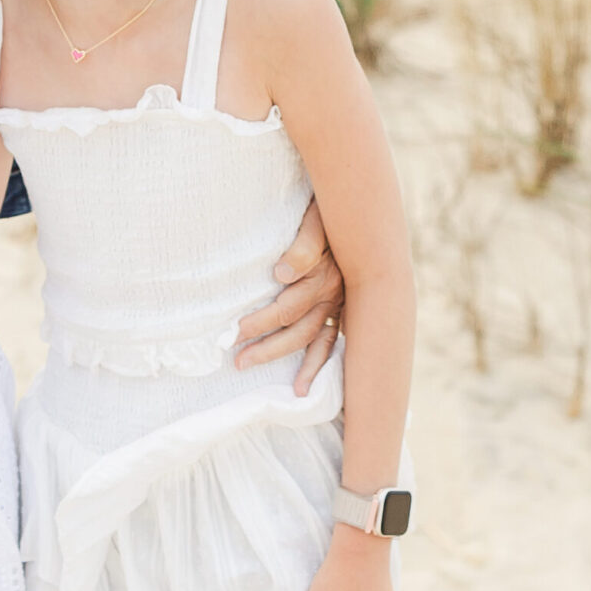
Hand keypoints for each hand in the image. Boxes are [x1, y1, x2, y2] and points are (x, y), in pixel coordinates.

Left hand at [233, 196, 344, 394]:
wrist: (356, 207)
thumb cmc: (329, 211)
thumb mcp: (317, 220)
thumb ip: (304, 245)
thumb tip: (282, 274)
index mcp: (324, 276)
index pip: (287, 308)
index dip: (260, 322)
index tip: (234, 332)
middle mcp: (333, 294)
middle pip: (297, 329)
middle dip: (267, 347)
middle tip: (237, 360)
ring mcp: (339, 302)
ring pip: (313, 338)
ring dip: (290, 359)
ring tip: (276, 381)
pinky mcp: (343, 306)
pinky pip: (332, 339)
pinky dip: (319, 361)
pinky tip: (307, 383)